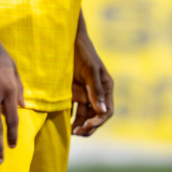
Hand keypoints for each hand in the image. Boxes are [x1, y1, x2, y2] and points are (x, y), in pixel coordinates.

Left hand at [70, 17, 113, 135]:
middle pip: (96, 116)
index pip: (107, 111)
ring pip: (85, 115)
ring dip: (79, 124)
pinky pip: (73, 109)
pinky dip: (70, 117)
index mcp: (106, 87)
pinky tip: (64, 122)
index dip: (98, 121)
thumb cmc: (82, 51)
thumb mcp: (90, 69)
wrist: (66, 39)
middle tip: (76, 132)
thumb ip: (95, 90)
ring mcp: (85, 92)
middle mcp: (97, 92)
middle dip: (89, 126)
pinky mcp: (73, 92)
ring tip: (70, 131)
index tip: (86, 126)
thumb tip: (103, 112)